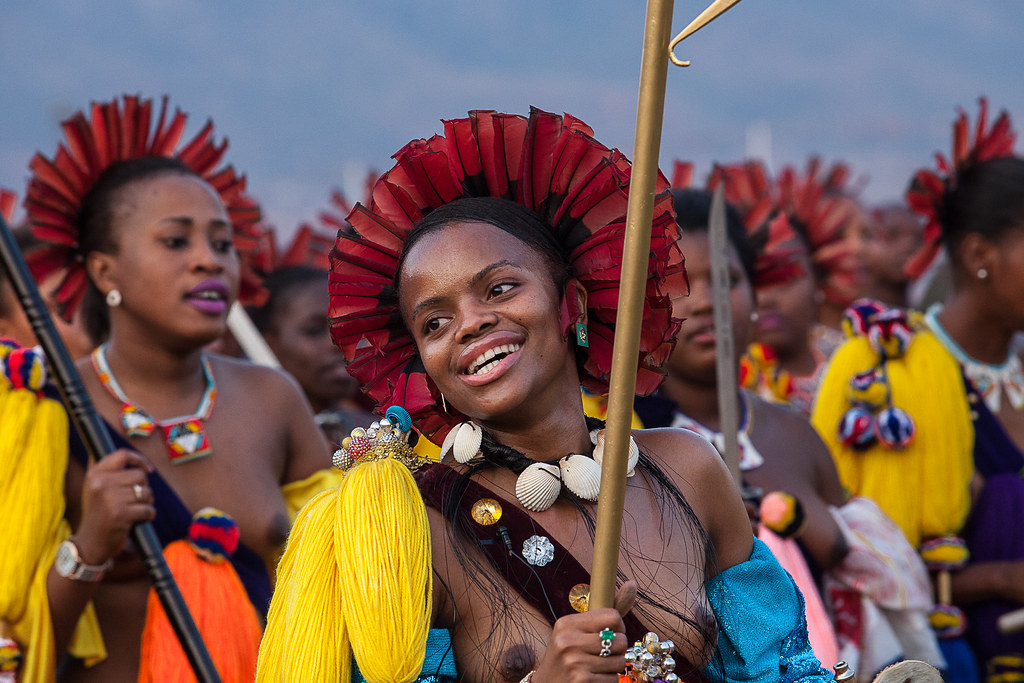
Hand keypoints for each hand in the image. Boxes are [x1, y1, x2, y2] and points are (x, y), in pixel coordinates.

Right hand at [74, 449, 154, 564]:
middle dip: (144, 488)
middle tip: (134, 500)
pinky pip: (148, 509)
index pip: (122, 455)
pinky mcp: (120, 514)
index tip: (149, 469)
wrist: (90, 542)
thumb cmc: (98, 512)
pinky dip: (148, 515)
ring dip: (146, 503)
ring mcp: (110, 498)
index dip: (139, 460)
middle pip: (140, 475)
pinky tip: (137, 520)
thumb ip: (104, 467)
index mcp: (95, 474)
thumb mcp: (94, 486)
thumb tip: (113, 439)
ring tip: (134, 510)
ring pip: (146, 492)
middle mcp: (100, 483)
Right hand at [532, 581, 636, 682]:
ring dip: (615, 666)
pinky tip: (596, 677)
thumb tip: (633, 583)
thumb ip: (607, 614)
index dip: (618, 627)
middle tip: (605, 653)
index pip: (613, 616)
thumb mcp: (578, 630)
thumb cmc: (568, 653)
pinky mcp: (581, 681)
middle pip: (620, 640)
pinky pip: (614, 679)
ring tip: (600, 666)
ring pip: (620, 662)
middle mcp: (568, 641)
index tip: (611, 634)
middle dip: (619, 649)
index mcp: (567, 623)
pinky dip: (609, 679)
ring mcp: (574, 662)